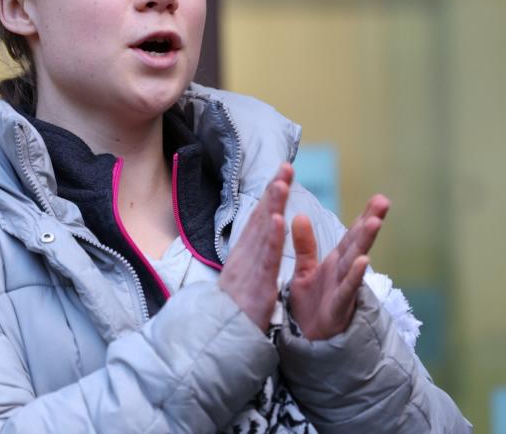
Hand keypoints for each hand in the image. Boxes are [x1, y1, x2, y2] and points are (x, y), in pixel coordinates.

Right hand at [218, 163, 292, 331]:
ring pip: (263, 232)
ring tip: (282, 182)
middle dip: (274, 191)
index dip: (271, 196)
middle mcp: (246, 255)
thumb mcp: (242, 279)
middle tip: (286, 166)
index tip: (282, 174)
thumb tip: (256, 241)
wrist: (218, 339)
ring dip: (272, 205)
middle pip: (261, 218)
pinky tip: (277, 219)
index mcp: (245, 255)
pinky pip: (266, 259)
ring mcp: (250, 268)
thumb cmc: (232, 312)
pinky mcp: (257, 284)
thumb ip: (250, 259)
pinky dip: (272, 238)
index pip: (260, 220)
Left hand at [288, 194, 389, 339]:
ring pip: (355, 263)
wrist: (305, 340)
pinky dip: (355, 277)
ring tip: (374, 222)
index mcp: (335, 262)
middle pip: (357, 244)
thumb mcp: (305, 270)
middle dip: (370, 222)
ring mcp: (342, 290)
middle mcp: (342, 273)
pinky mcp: (337, 308)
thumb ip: (305, 244)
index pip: (351, 236)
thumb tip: (301, 215)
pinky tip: (363, 261)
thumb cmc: (310, 305)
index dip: (363, 217)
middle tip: (384, 201)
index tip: (378, 197)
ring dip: (364, 243)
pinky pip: (346, 290)